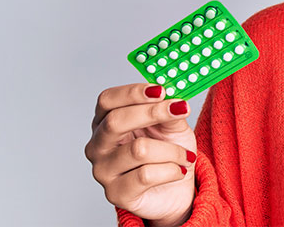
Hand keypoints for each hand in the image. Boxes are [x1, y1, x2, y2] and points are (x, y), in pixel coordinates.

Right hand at [84, 83, 196, 226]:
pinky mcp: (115, 193)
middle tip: (180, 110)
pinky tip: (179, 170)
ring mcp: (103, 170)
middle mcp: (98, 145)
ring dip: (172, 150)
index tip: (161, 89)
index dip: (133, 92)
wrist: (174, 189)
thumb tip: (173, 99)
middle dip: (152, 113)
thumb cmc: (168, 151)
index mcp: (106, 121)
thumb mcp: (172, 125)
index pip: (108, 100)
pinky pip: (146, 175)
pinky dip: (172, 170)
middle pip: (115, 121)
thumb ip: (170, 110)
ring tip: (185, 155)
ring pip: (138, 149)